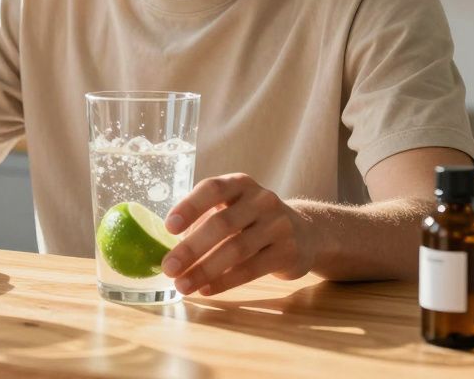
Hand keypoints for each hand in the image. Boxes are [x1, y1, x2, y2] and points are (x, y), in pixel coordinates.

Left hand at [161, 173, 317, 295]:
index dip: (189, 207)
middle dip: (191, 248)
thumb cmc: (252, 220)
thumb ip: (204, 220)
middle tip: (168, 268)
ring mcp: (278, 225)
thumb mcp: (232, 208)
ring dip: (204, 270)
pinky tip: (206, 289)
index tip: (168, 227)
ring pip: (236, 250)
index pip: (212, 189)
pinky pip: (251, 269)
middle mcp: (261, 200)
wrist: (305, 232)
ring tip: (182, 285)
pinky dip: (225, 281)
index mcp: (240, 184)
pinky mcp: (288, 252)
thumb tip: (170, 250)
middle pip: (221, 224)